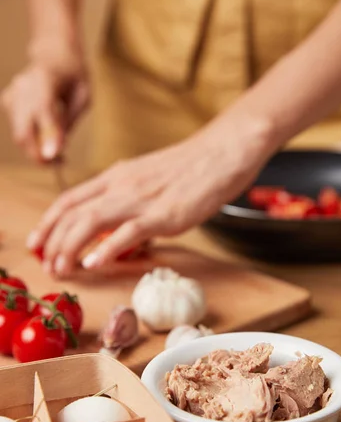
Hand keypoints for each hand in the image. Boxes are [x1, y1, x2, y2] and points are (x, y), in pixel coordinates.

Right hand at [1, 49, 88, 161]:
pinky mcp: (8, 103)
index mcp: (45, 77)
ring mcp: (12, 94)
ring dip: (39, 151)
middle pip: (24, 130)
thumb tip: (56, 149)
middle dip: (40, 154)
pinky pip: (20, 131)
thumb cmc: (74, 78)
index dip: (48, 134)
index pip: (43, 110)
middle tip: (61, 162)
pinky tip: (49, 137)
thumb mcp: (82, 96)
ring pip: (20, 135)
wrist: (54, 56)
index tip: (54, 156)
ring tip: (60, 154)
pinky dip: (34, 142)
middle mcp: (23, 86)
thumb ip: (69, 120)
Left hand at [27, 116, 270, 276]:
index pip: (70, 198)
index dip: (49, 222)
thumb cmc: (190, 168)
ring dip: (69, 247)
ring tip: (60, 268)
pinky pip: (127, 232)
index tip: (38, 242)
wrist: (222, 153)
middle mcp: (121, 185)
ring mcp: (141, 199)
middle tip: (46, 265)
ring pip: (90, 221)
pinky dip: (105, 249)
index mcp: (117, 176)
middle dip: (52, 241)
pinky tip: (93, 264)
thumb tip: (114, 227)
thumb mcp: (148, 179)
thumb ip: (127, 198)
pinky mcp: (163, 214)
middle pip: (73, 212)